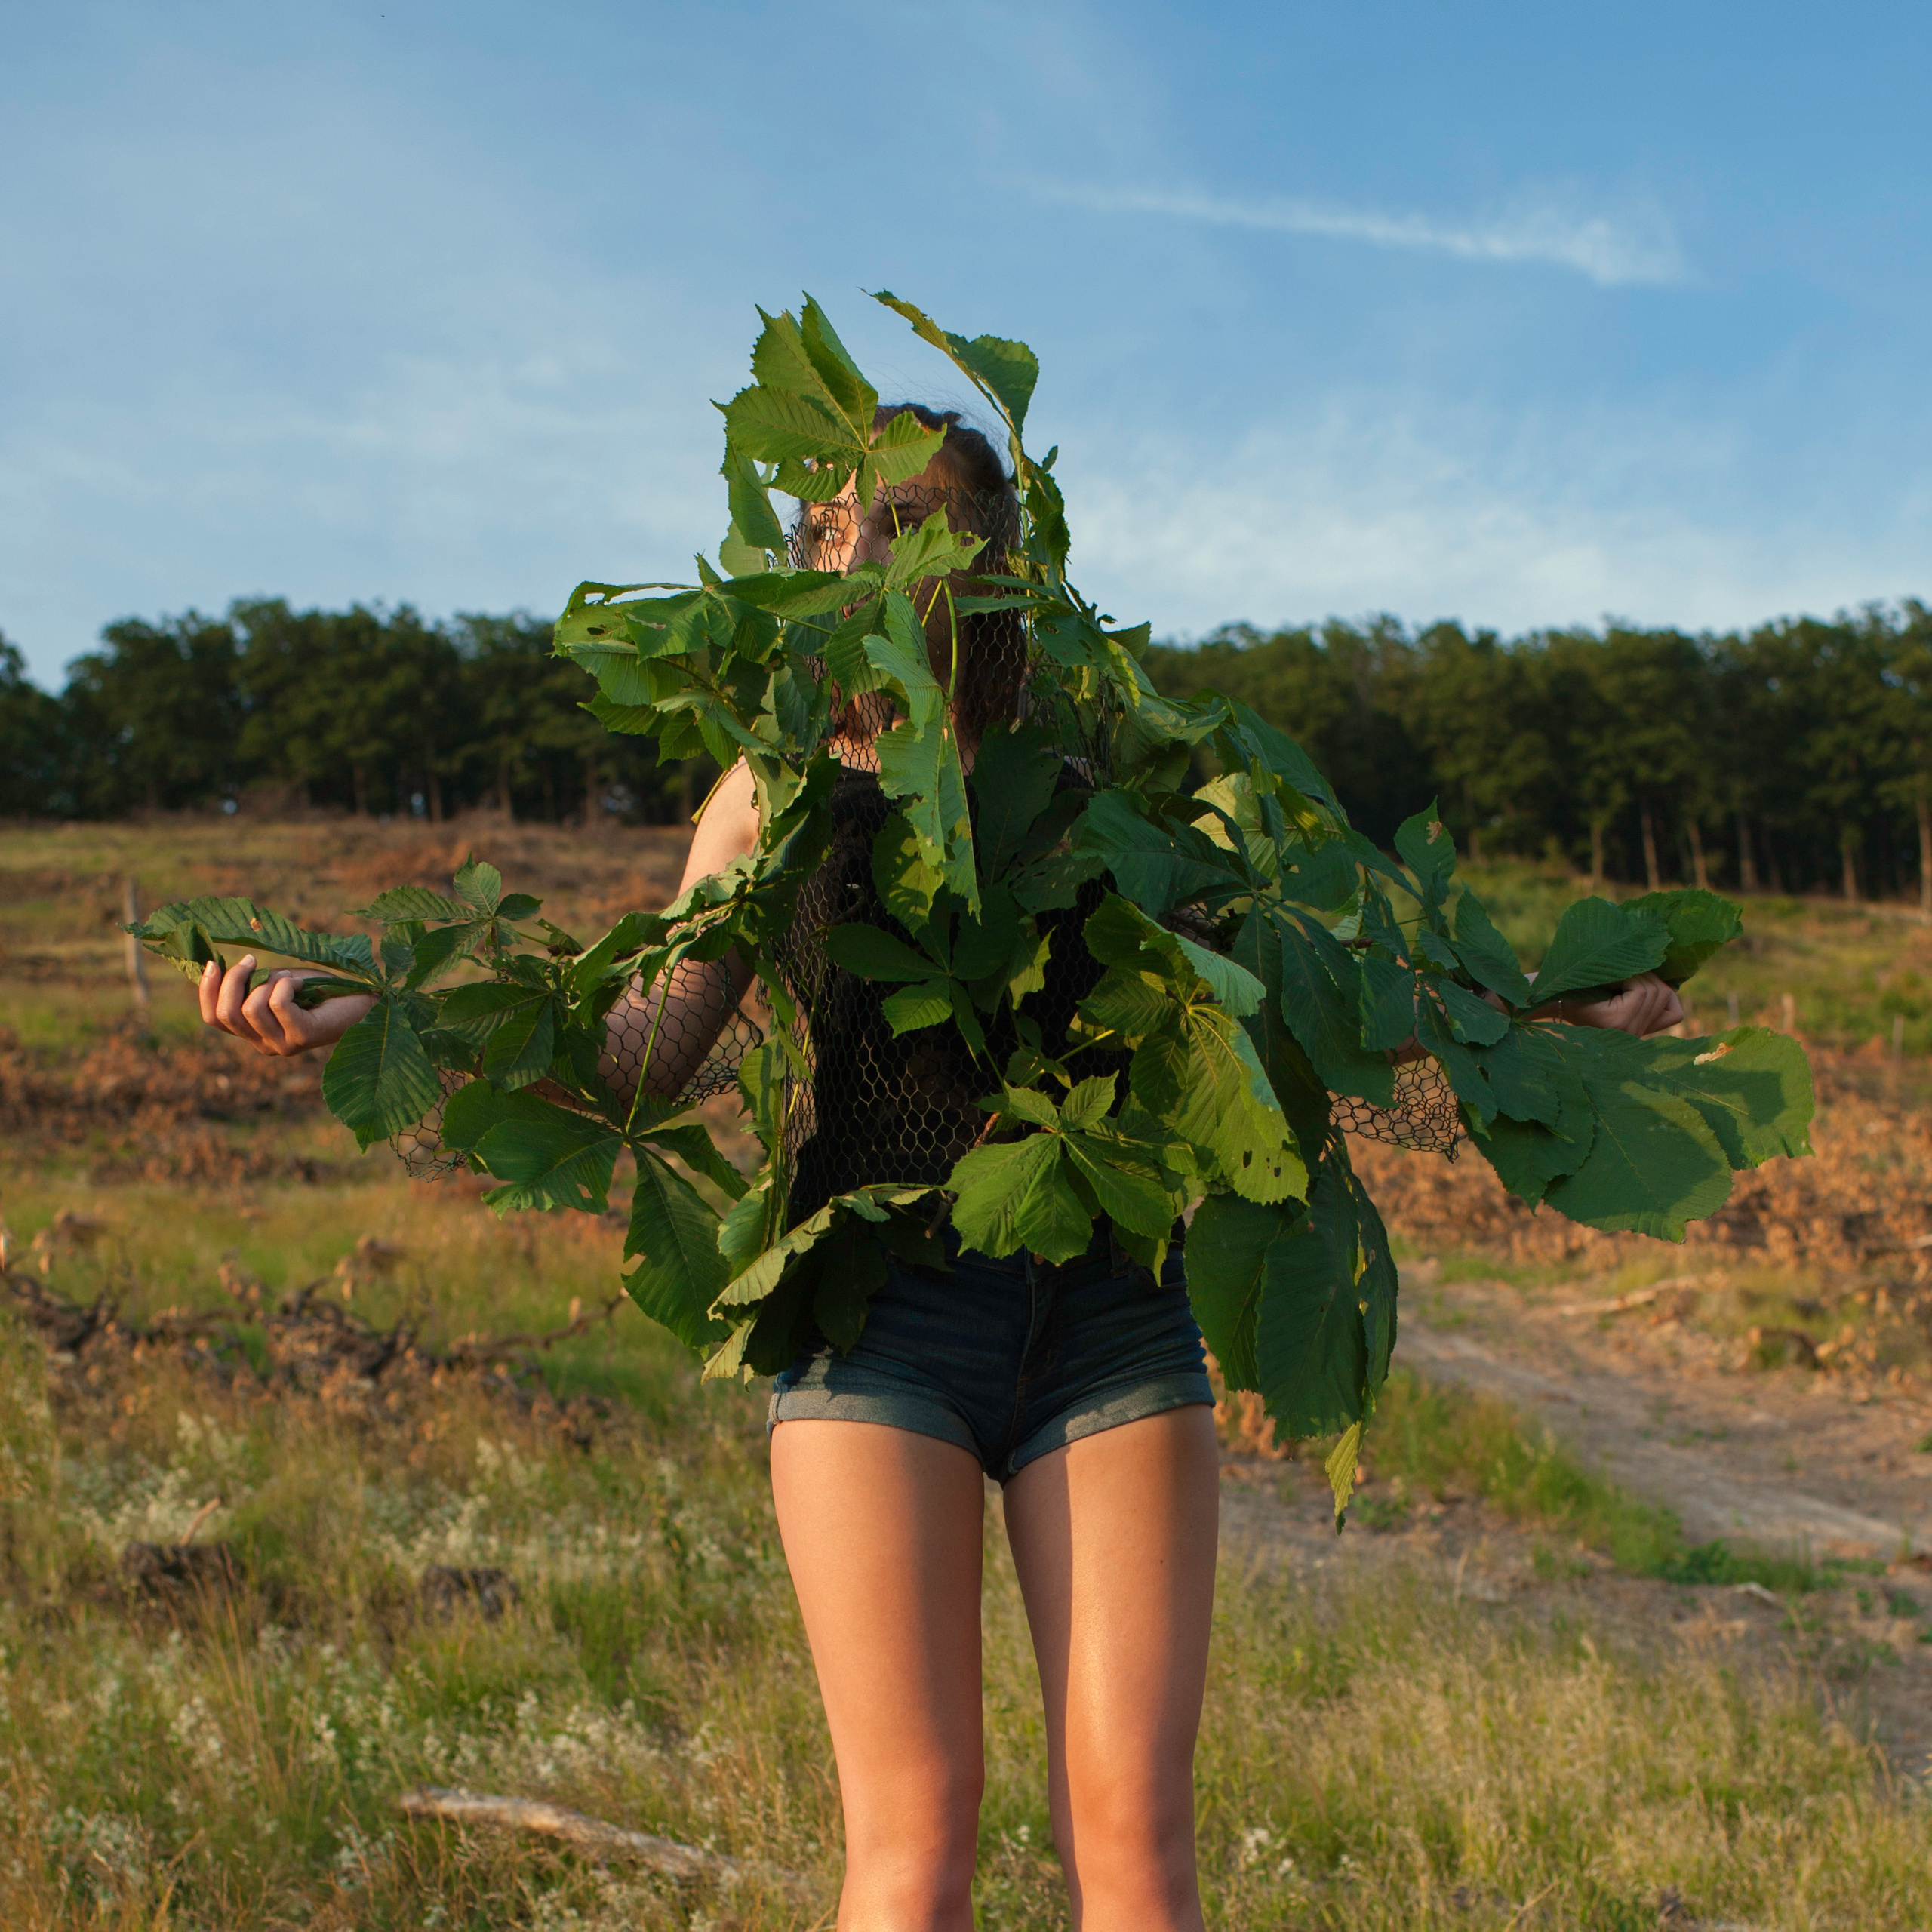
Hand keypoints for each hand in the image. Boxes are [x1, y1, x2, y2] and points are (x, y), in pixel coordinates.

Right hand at [199, 956, 374, 1056]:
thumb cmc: (319, 989)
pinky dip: (286, 985)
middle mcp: (264, 1044)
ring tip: (289, 979)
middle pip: (226, 1013)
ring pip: (250, 1008)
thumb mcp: (275, 982)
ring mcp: (282, 1044)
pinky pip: (277, 1004)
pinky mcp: (302, 1037)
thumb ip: (249, 983)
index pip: (213, 1018)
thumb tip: (215, 967)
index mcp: (253, 1032)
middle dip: (233, 980)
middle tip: (252, 960)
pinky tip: (302, 986)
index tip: (214, 963)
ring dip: (267, 982)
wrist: (362, 999)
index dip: (206, 990)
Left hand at [1543, 970, 1683, 1038]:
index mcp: (1636, 1031)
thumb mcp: (1616, 995)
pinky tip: (1611, 980)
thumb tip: (1672, 981)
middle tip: (1620, 975)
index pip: (1675, 1013)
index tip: (1633, 983)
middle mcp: (1635, 1035)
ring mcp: (1627, 1031)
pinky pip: (1641, 991)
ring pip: (1655, 990)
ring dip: (1637, 974)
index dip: (1661, 991)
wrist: (1548, 996)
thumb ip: (1643, 996)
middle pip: (1665, 996)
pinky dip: (1631, 977)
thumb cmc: (1578, 990)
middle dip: (1647, 977)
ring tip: (1614, 977)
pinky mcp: (1617, 1022)